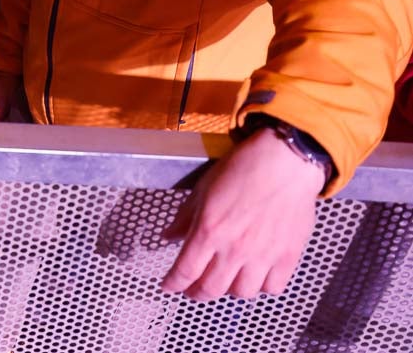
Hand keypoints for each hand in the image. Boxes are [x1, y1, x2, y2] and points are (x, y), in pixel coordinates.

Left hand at [161, 128, 324, 300]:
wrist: (285, 162)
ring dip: (229, 290)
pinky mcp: (288, 257)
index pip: (185, 271)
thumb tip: (169, 236)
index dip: (173, 284)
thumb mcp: (204, 189)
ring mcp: (263, 256)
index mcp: (209, 231)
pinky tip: (255, 276)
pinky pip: (273, 287)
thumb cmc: (244, 169)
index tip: (168, 287)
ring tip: (225, 280)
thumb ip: (186, 218)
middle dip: (197, 293)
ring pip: (242, 293)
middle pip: (211, 289)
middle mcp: (235, 249)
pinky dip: (261, 287)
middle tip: (193, 290)